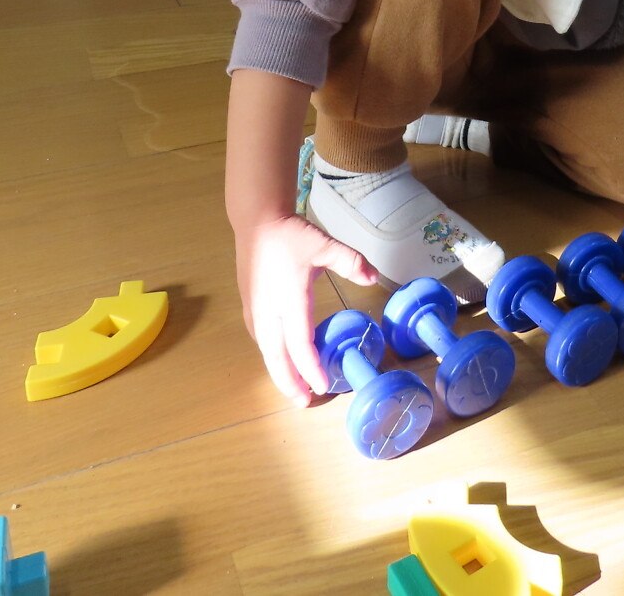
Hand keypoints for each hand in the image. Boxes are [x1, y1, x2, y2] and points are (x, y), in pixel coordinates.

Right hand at [235, 213, 379, 406]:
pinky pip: (260, 339)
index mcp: (289, 298)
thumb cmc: (291, 234)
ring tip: (293, 389)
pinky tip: (279, 359)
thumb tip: (374, 277)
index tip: (322, 386)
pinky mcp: (249, 305)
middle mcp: (269, 310)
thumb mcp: (325, 245)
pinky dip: (271, 355)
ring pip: (266, 350)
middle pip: (277, 357)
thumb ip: (351, 261)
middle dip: (290, 383)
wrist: (256, 220)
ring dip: (279, 372)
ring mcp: (255, 309)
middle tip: (305, 403)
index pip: (299, 343)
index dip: (310, 368)